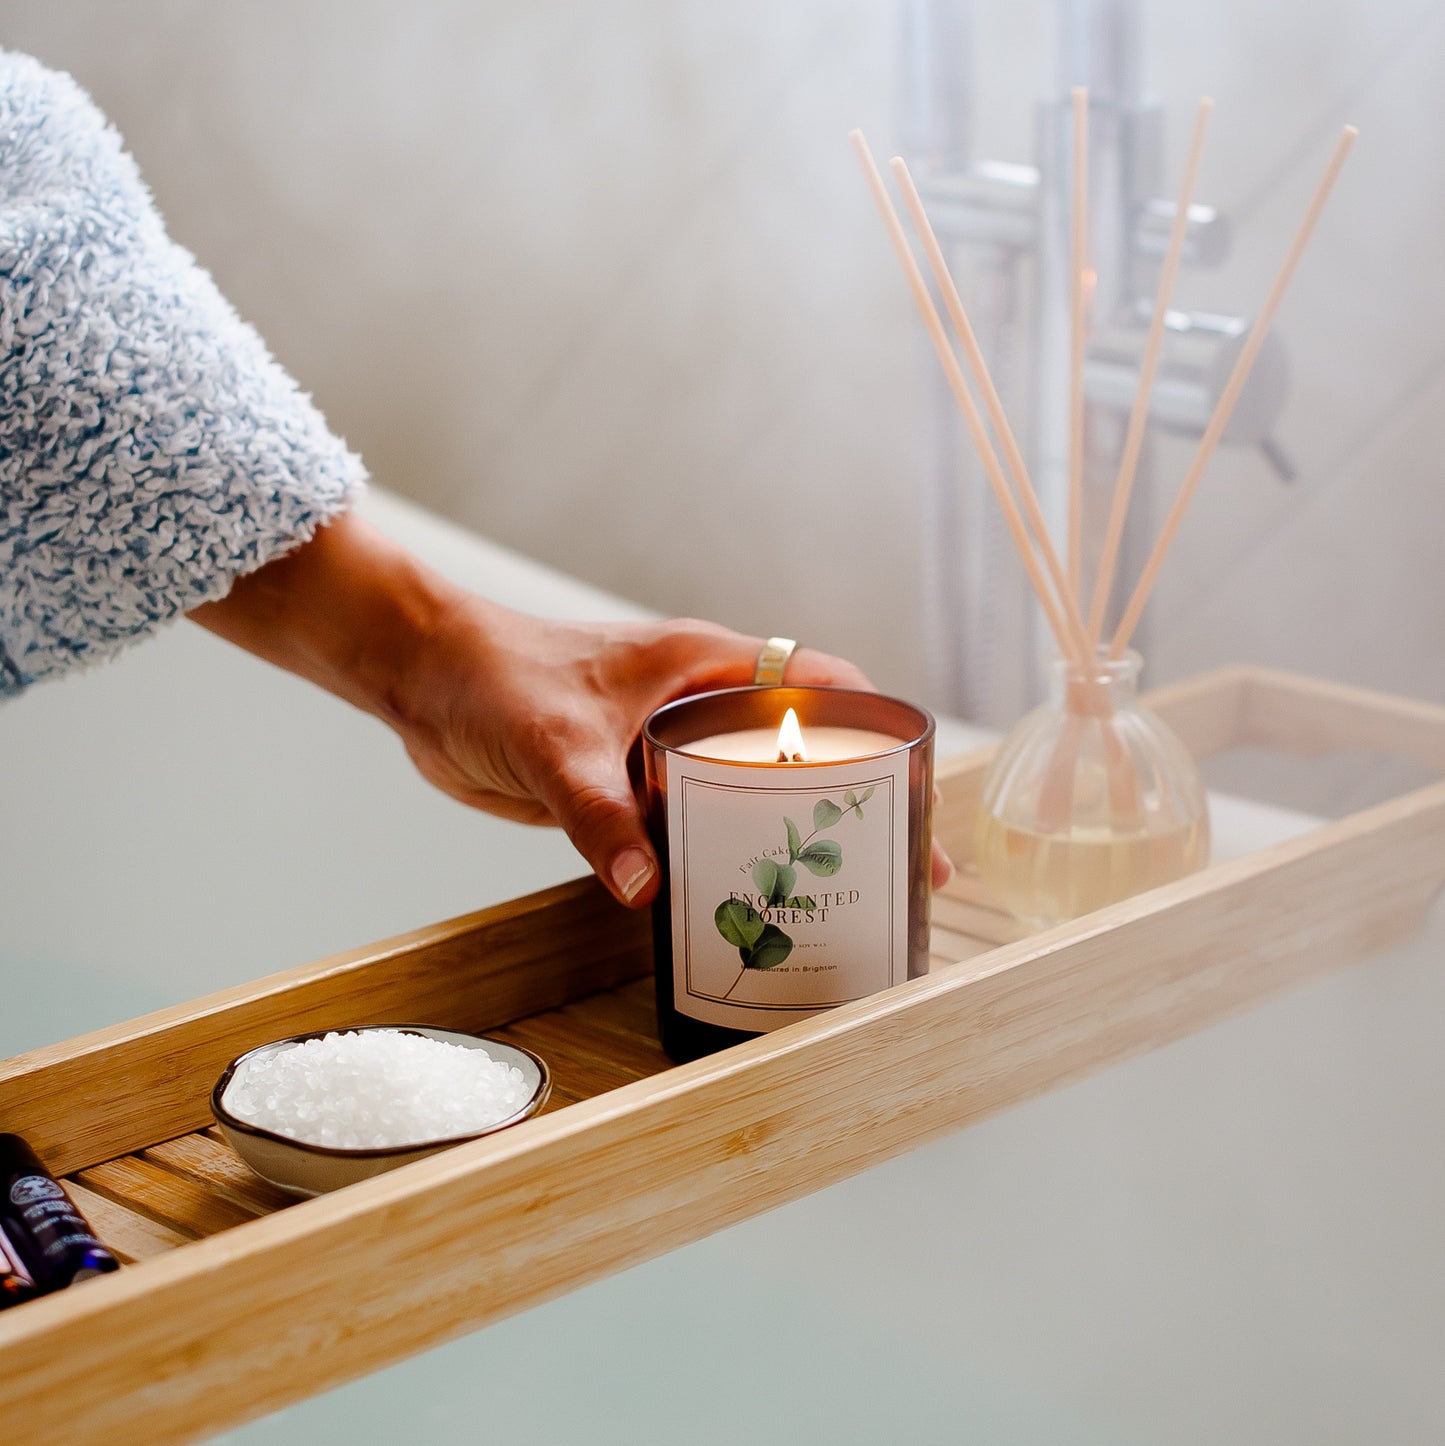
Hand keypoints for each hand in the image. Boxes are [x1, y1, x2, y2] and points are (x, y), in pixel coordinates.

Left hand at [192, 511, 953, 905]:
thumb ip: (599, 812)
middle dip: (848, 805)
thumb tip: (647, 888)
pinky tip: (737, 905)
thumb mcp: (554, 742)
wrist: (421, 680)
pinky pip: (691, 825)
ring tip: (834, 902)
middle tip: (896, 871)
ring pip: (746, 793)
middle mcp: (696, 703)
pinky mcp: (630, 787)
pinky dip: (719, 859)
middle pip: (797, 752)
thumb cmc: (491, 674)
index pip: (819, 686)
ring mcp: (665, 747)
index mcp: (702, 664)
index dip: (875, 733)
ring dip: (785, 838)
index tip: (915, 792)